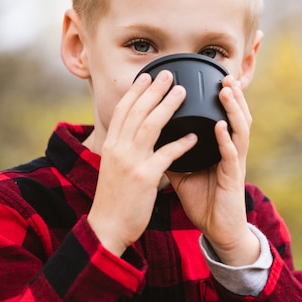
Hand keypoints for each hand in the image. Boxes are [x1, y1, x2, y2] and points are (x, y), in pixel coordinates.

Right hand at [87, 71, 197, 255]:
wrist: (107, 227)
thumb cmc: (114, 199)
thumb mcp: (113, 167)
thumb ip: (124, 149)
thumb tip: (136, 134)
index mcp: (111, 145)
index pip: (123, 111)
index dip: (136, 92)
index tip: (148, 77)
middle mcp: (118, 149)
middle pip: (137, 112)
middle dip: (154, 91)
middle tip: (169, 74)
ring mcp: (130, 162)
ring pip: (150, 126)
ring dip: (168, 106)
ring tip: (183, 92)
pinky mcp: (144, 178)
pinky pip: (166, 155)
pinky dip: (180, 144)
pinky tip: (193, 136)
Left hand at [166, 75, 259, 265]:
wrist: (218, 230)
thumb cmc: (204, 201)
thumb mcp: (183, 173)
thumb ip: (171, 154)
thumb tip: (150, 138)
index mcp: (220, 148)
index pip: (223, 117)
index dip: (219, 99)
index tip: (212, 79)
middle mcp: (231, 151)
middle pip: (236, 116)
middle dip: (233, 95)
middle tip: (224, 75)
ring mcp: (235, 164)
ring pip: (240, 129)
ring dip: (233, 108)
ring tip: (226, 90)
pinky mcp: (233, 178)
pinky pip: (231, 154)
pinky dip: (226, 138)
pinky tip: (221, 125)